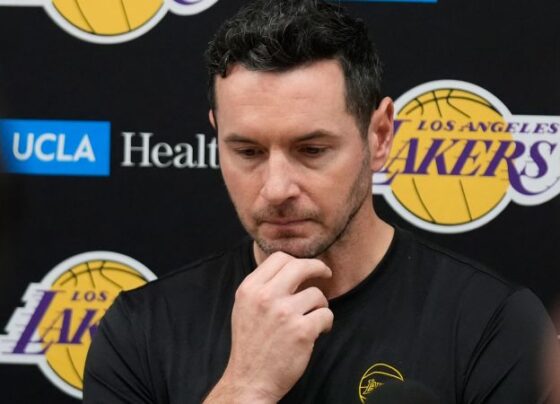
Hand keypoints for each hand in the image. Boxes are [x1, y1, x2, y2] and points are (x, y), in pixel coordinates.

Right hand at [204, 252, 333, 402]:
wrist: (249, 381)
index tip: (306, 268)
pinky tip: (317, 331)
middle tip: (326, 274)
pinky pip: (326, 315)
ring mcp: (284, 314)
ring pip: (317, 294)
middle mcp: (266, 297)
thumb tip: (290, 267)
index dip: (296, 260)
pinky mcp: (301, 331)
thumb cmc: (250, 344)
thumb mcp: (245, 307)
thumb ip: (262, 286)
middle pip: (300, 266)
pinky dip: (326, 323)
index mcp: (249, 289)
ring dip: (320, 305)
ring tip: (312, 318)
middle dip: (318, 267)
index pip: (278, 258)